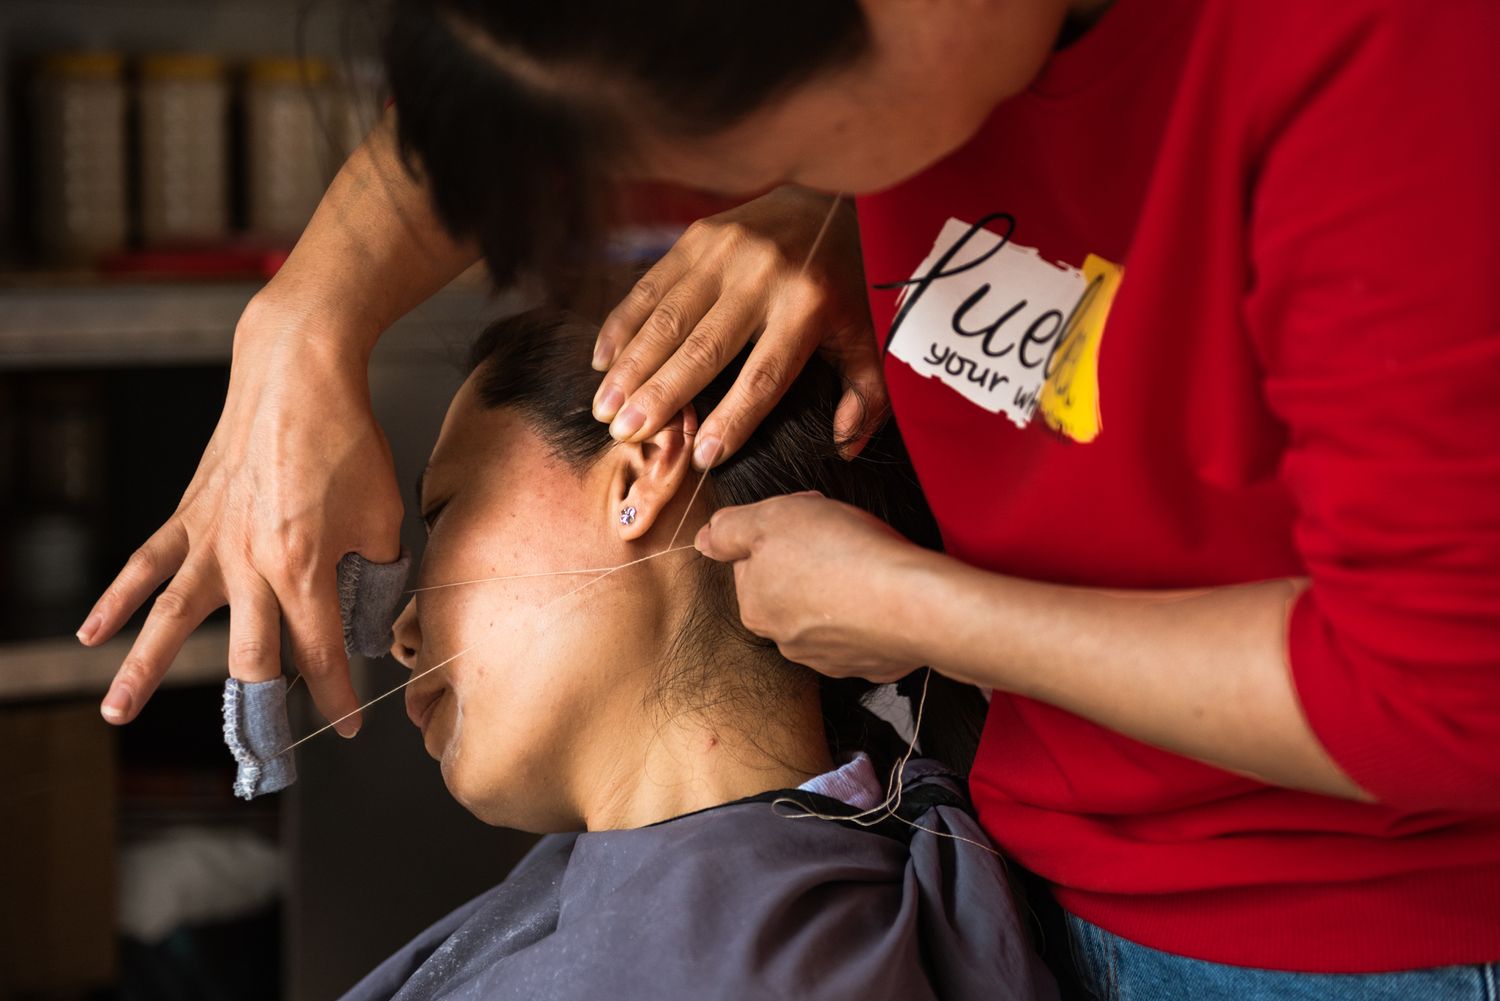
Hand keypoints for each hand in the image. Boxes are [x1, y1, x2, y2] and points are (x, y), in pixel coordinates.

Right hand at [80, 292, 403, 733]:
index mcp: (304, 569)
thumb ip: (377, 573)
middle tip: (256, 754)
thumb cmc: (347, 442)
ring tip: (115, 714)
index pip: (322, 652)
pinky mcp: (190, 516)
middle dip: (256, 710)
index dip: (337, 695)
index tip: (346, 726)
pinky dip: (116, 598)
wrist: (300, 375)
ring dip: (142, 670)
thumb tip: (368, 611)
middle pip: (248, 655)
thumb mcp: (383, 515)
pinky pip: (146, 564)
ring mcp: (212, 541)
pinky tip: (92, 631)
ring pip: (171, 619)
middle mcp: (249, 565)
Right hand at [591, 185, 884, 468]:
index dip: (732, 420)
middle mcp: (764, 275)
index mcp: (809, 305)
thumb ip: (866, 397)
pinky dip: (623, 325)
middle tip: (626, 435)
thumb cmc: (843, 286)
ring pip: (668, 319)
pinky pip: (651, 286)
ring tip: (604, 408)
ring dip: (631, 367)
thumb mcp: (867, 338)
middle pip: (703, 349)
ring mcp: (726, 251)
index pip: (763, 376)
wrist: (825, 201)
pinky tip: (603, 362)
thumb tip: (845, 447)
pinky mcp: (698, 236)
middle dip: (661, 396)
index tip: (703, 458)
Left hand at [694, 492, 923, 682]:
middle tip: (840, 537)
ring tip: (866, 564)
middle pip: (789, 587)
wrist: (913, 603)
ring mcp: (828, 657)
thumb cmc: (844, 554)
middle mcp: (785, 640)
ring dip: (838, 588)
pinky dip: (868, 612)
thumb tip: (704, 540)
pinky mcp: (867, 664)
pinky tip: (883, 593)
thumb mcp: (772, 518)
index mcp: (756, 607)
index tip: (808, 522)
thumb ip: (729, 529)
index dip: (781, 532)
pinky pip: (860, 631)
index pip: (754, 562)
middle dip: (808, 562)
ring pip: (824, 611)